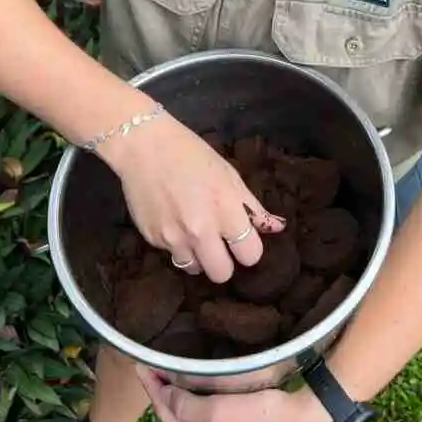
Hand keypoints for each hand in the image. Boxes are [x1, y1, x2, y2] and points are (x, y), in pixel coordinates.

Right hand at [102, 109, 284, 281]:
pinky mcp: (152, 239)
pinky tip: (172, 220)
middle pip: (222, 274)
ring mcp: (174, 238)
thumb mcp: (228, 175)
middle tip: (218, 244)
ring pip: (195, 269)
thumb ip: (251, 206)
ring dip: (198, 256)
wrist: (144, 146)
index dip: (248, 248)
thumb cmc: (191, 154)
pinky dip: (176, 243)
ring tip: (193, 232)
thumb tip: (277, 227)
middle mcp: (201, 231)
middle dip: (224, 262)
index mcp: (226, 211)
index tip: (241, 239)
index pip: (250, 255)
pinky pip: (172, 254)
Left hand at [137, 366, 332, 421]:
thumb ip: (186, 405)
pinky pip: (206, 416)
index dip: (152, 388)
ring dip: (178, 395)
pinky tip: (196, 387)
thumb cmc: (261, 417)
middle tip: (152, 366)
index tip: (140, 363)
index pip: (165, 413)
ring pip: (191, 417)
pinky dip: (196, 399)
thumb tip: (164, 394)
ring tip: (168, 373)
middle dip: (162, 393)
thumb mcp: (218, 411)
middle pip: (175, 417)